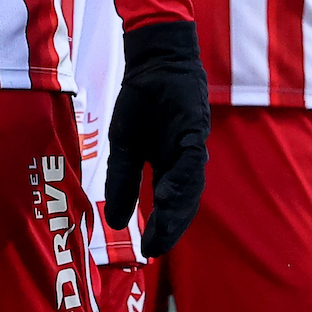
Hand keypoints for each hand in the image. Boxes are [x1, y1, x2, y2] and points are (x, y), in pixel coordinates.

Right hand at [106, 19, 208, 256]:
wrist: (151, 61)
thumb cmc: (141, 101)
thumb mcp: (124, 145)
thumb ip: (123, 181)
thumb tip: (117, 221)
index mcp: (170, 166)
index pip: (172, 204)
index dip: (163, 227)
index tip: (149, 250)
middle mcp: (186, 159)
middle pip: (185, 200)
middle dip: (171, 226)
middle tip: (156, 249)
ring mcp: (192, 144)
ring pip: (191, 184)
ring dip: (177, 208)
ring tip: (163, 229)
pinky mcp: (194, 127)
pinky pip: (189, 156)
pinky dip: (181, 177)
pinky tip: (168, 193)